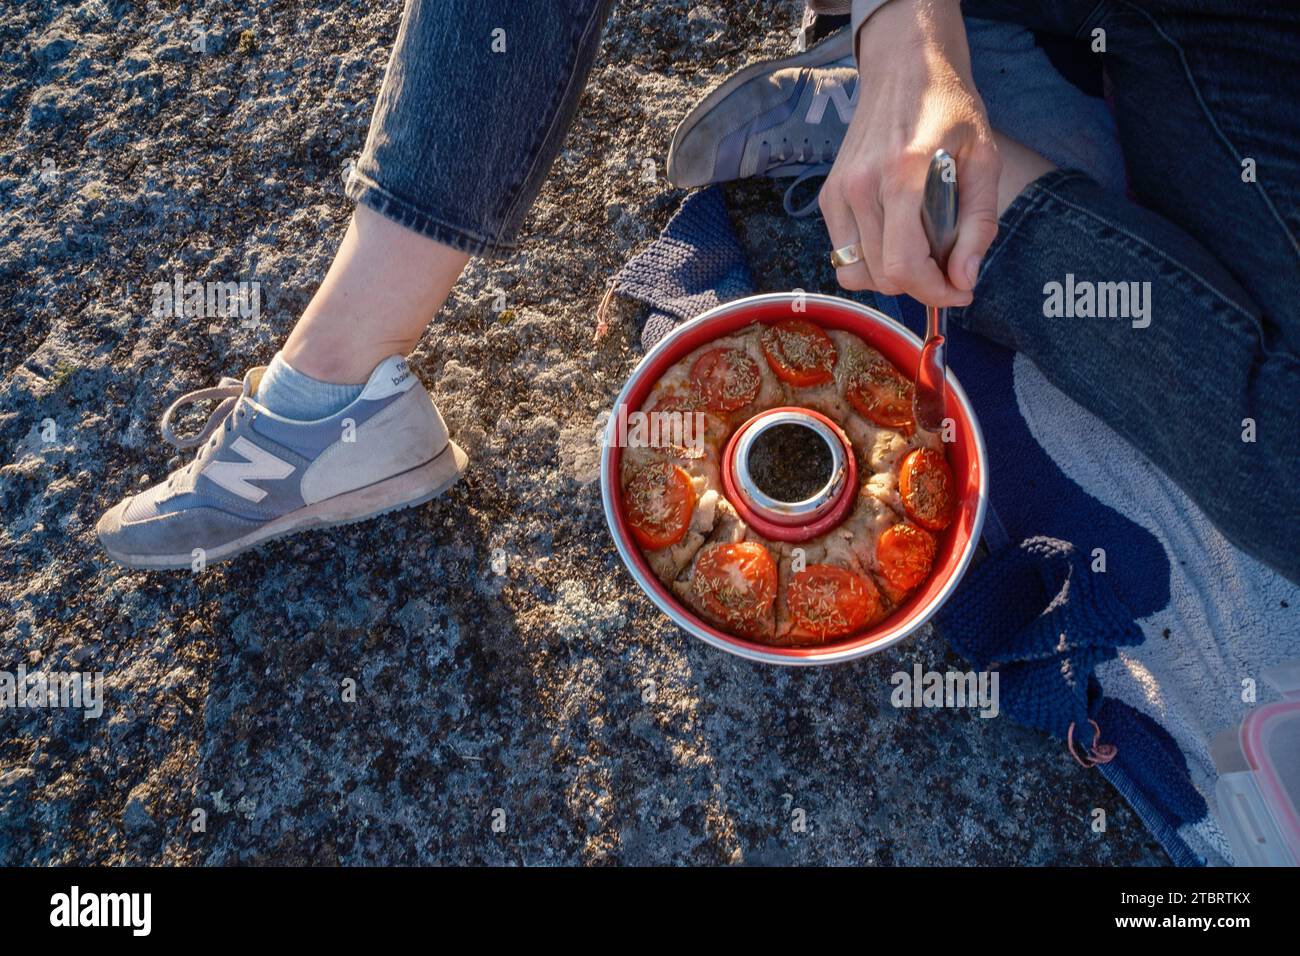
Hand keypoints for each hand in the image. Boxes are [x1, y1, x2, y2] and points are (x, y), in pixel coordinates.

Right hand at [819, 0, 999, 306]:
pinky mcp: (828, 197)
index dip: (935, 292)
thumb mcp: (984, 159)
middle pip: (882, 277)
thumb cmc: (950, 110)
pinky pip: (844, 255)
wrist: (905, 68)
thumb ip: (978, 224)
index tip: (960, 291)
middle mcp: (861, 187)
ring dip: (892, 276)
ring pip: (857, 274)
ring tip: (920, 251)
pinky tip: (896, 236)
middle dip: (920, 285)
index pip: (903, 265)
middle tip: (948, 267)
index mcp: (902, 175)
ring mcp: (838, 193)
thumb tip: (963, 280)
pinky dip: (871, 260)